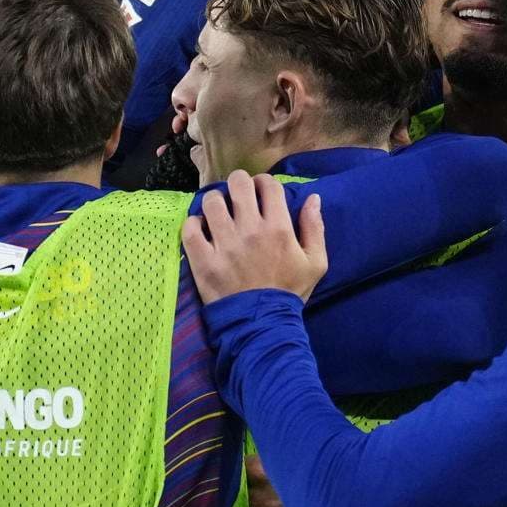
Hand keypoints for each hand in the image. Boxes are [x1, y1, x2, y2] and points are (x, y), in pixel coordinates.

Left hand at [182, 171, 327, 303]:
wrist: (262, 325)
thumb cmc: (289, 292)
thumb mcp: (315, 263)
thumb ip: (315, 228)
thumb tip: (313, 197)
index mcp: (278, 228)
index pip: (268, 185)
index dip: (264, 182)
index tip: (261, 189)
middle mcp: (249, 230)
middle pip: (238, 184)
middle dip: (239, 183)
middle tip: (238, 195)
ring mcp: (223, 244)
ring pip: (212, 201)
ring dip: (216, 201)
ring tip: (219, 211)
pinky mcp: (203, 259)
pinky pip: (190, 228)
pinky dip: (194, 224)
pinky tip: (202, 228)